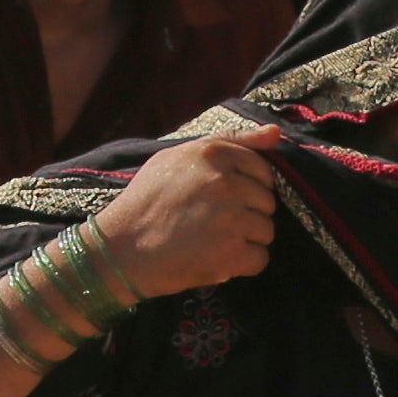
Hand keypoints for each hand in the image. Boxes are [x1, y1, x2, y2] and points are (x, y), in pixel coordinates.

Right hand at [89, 134, 282, 298]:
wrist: (121, 249)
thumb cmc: (147, 200)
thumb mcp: (179, 156)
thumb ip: (230, 140)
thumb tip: (276, 133)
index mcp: (213, 154)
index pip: (262, 170)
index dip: (247, 187)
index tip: (224, 199)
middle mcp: (226, 183)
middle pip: (266, 202)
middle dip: (246, 213)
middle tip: (212, 222)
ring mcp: (231, 219)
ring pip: (266, 230)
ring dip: (245, 239)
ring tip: (211, 239)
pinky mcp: (230, 254)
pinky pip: (260, 258)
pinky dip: (242, 263)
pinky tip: (216, 258)